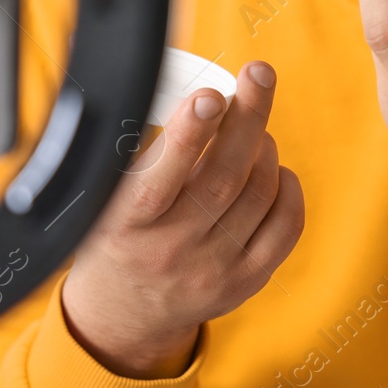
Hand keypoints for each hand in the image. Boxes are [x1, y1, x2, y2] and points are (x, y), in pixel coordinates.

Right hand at [60, 61, 303, 377]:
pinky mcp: (246, 281)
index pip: (159, 180)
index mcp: (125, 225)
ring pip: (259, 193)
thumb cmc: (117, 232)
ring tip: (253, 127)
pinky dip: (286, 185)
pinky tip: (273, 169)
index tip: (209, 95)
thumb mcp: (102, 195)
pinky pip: (285, 225)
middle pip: (224, 177)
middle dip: (247, 116)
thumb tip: (185, 87)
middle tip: (258, 73)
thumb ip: (138, 150)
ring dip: (264, 146)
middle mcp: (170, 251)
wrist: (123, 314)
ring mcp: (212, 270)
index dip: (189, 134)